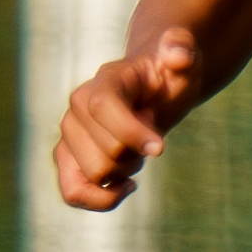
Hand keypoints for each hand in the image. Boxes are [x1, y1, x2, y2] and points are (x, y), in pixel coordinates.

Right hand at [56, 28, 206, 210]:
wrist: (151, 95)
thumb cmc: (169, 80)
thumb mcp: (184, 64)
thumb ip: (182, 52)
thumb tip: (178, 54)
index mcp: (105, 80)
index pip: (103, 108)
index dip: (130, 133)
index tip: (160, 149)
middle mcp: (77, 106)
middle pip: (106, 152)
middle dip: (136, 155)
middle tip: (151, 139)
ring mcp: (69, 133)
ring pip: (94, 175)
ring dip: (124, 173)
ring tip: (136, 153)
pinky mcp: (67, 157)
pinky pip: (72, 192)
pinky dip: (101, 200)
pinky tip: (126, 188)